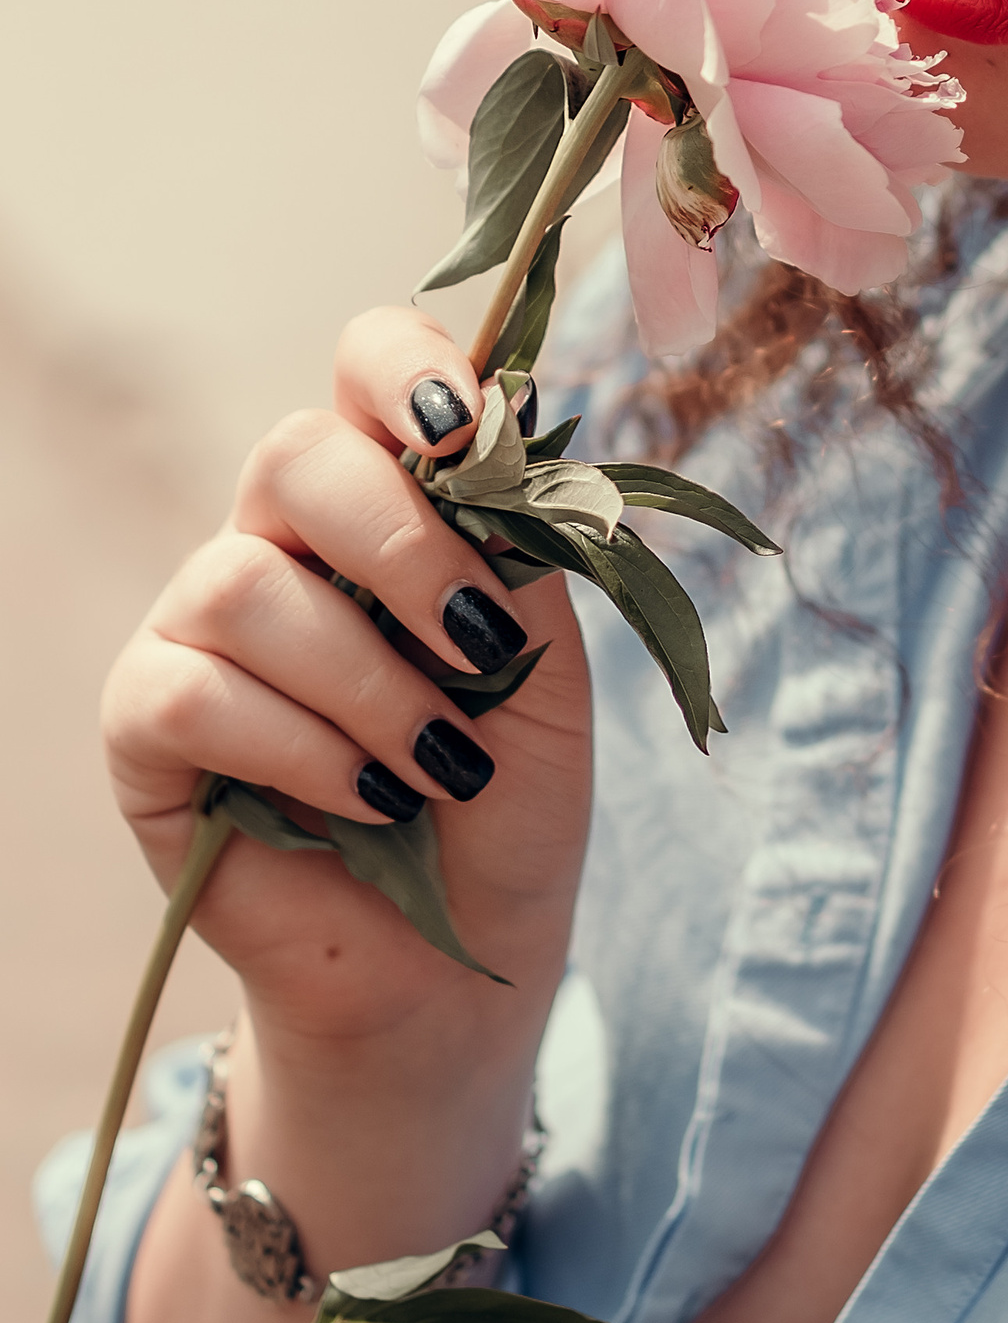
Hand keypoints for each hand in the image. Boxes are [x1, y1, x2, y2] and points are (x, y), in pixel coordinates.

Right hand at [102, 307, 593, 1057]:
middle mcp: (282, 542)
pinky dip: (300, 748)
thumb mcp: (547, 669)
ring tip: (440, 764)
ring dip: (365, 681)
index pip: (367, 366)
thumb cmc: (506, 798)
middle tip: (478, 640)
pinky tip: (367, 798)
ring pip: (241, 583)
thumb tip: (505, 431)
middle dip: (401, 541)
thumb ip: (521, 554)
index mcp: (389, 502)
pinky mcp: (145, 728)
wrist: (462, 956)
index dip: (407, 368)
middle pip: (292, 452)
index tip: (466, 430)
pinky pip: (191, 692)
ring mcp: (200, 628)